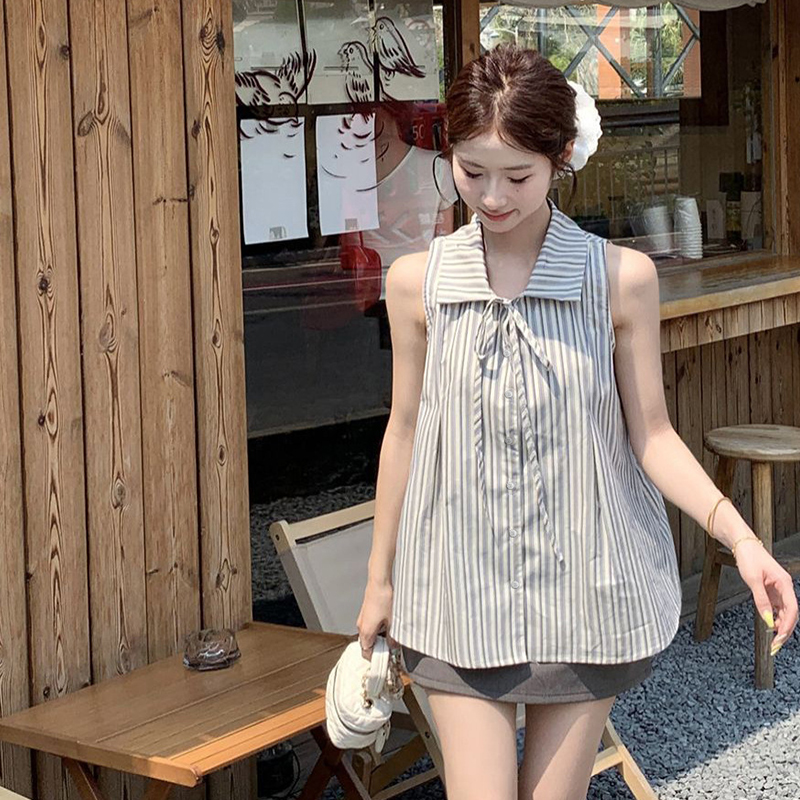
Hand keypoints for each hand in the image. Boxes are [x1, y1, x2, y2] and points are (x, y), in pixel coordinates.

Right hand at [356, 580, 397, 660]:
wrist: (379, 582)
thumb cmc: (384, 600)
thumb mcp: (393, 621)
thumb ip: (392, 637)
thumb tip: (393, 645)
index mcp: (366, 633)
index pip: (366, 652)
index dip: (375, 658)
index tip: (385, 659)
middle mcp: (361, 626)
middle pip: (366, 644)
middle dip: (377, 648)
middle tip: (390, 648)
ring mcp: (362, 619)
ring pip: (368, 634)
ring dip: (378, 637)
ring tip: (390, 634)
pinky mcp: (365, 612)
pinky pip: (369, 625)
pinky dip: (376, 628)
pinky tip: (387, 623)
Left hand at [735, 538, 797, 654]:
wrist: (743, 545)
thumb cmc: (749, 558)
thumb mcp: (753, 580)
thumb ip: (761, 600)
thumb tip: (767, 620)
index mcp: (785, 584)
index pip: (792, 610)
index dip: (787, 626)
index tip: (779, 639)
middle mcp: (784, 588)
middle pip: (790, 614)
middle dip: (784, 631)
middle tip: (774, 645)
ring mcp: (778, 589)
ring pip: (784, 612)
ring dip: (780, 626)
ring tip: (772, 639)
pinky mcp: (771, 590)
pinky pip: (777, 607)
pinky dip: (774, 617)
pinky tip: (770, 625)